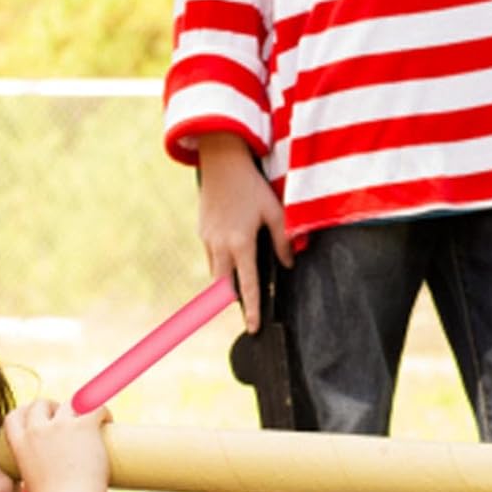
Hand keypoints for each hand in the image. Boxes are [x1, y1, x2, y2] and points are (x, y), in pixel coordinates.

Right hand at [4, 399, 109, 491]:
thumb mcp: (34, 484)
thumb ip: (38, 474)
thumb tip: (52, 477)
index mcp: (20, 446)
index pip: (14, 416)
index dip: (27, 412)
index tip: (41, 416)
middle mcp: (37, 431)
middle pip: (41, 403)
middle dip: (53, 407)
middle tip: (69, 419)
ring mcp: (60, 425)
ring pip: (70, 402)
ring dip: (81, 408)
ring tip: (94, 422)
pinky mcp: (84, 424)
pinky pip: (97, 405)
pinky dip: (104, 412)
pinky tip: (108, 421)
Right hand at [198, 133, 293, 332]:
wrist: (222, 163)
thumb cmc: (253, 186)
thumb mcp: (276, 211)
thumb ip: (284, 239)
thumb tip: (289, 264)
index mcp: (241, 243)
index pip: (248, 285)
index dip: (252, 309)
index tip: (253, 328)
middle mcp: (220, 246)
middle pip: (224, 286)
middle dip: (233, 301)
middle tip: (246, 314)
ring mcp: (208, 239)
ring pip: (216, 272)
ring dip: (226, 283)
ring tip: (240, 290)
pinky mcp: (202, 232)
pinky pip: (212, 256)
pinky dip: (222, 264)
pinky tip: (233, 258)